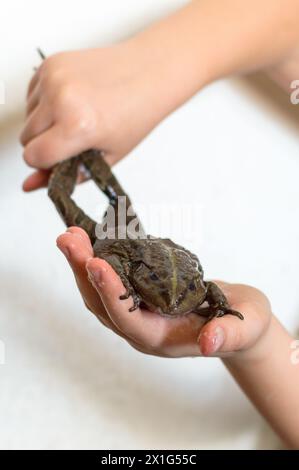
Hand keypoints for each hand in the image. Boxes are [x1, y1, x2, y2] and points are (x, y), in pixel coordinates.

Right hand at [20, 43, 169, 190]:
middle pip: (26, 138)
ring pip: (27, 116)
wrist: (148, 73)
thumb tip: (32, 184)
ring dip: (44, 123)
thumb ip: (67, 174)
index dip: (46, 163)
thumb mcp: (106, 156)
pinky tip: (72, 102)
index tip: (60, 158)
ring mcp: (53, 77)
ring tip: (77, 116)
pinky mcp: (50, 62)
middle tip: (74, 138)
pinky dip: (45, 103)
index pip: (33, 157)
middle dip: (44, 144)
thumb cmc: (135, 114)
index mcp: (78, 125)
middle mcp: (62, 98)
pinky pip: (30, 94)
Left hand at [56, 227, 271, 357]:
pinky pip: (111, 281)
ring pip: (99, 293)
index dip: (110, 292)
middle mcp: (141, 328)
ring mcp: (137, 313)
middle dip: (83, 271)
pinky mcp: (139, 298)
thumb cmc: (244, 325)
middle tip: (68, 238)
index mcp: (161, 338)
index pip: (127, 318)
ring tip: (71, 234)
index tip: (96, 263)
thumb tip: (209, 343)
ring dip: (82, 264)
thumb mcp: (245, 327)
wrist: (238, 322)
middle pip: (101, 304)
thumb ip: (230, 334)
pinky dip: (97, 261)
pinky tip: (91, 239)